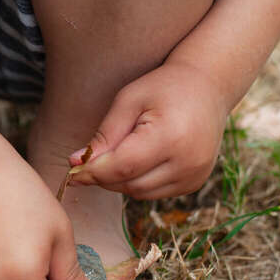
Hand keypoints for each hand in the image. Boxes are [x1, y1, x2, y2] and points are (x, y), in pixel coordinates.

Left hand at [69, 60, 228, 199]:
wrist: (209, 86)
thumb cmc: (164, 87)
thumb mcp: (129, 101)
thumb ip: (104, 135)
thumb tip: (76, 163)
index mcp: (170, 137)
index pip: (122, 167)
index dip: (92, 172)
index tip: (71, 171)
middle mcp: (187, 162)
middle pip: (130, 184)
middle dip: (103, 177)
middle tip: (86, 162)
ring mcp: (195, 175)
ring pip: (141, 193)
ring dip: (120, 181)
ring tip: (115, 155)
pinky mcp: (196, 182)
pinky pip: (156, 193)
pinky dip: (139, 182)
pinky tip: (138, 160)